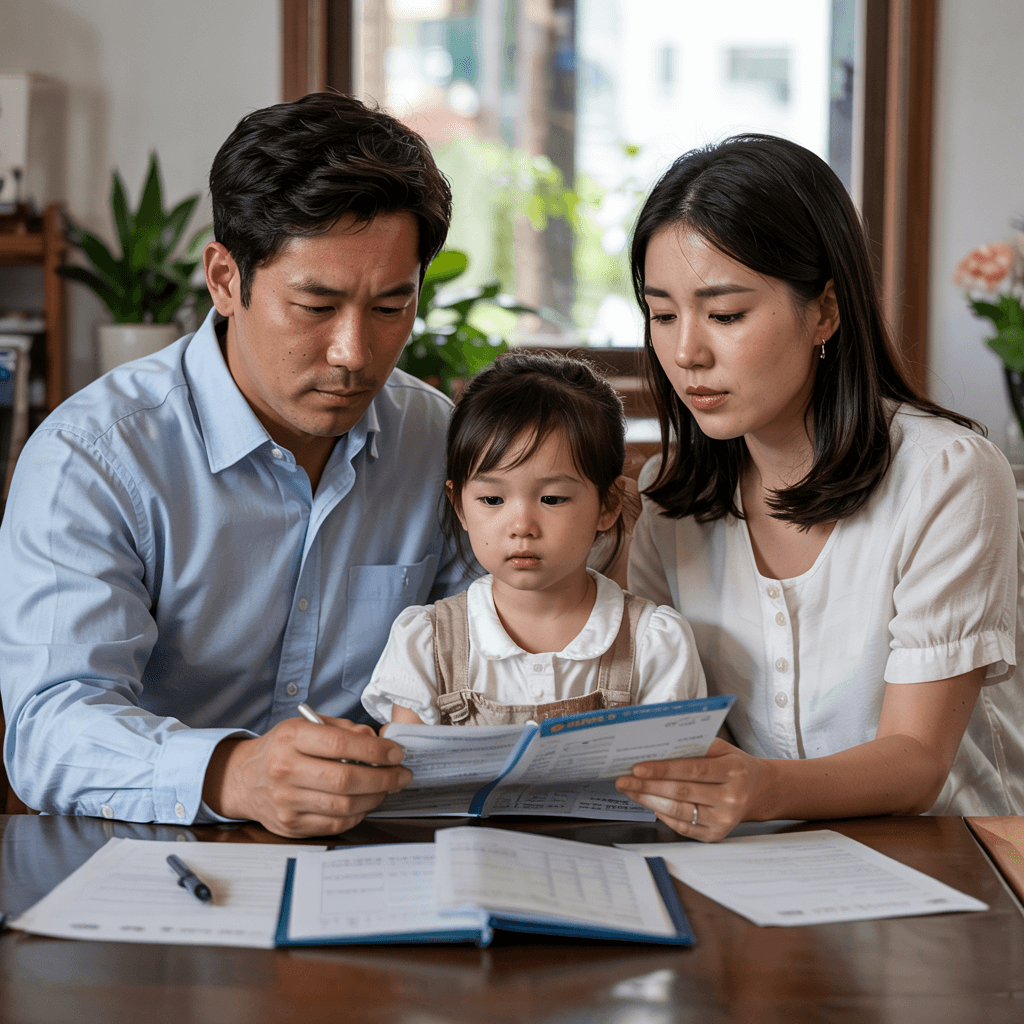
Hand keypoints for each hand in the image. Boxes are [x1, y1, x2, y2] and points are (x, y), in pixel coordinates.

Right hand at [203, 715, 411, 837]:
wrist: (244, 778)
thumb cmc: (282, 748)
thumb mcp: (306, 726)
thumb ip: (342, 730)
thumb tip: (377, 742)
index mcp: (291, 738)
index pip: (339, 744)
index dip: (374, 751)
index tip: (395, 753)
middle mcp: (285, 770)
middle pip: (345, 780)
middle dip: (383, 778)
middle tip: (402, 775)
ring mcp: (286, 802)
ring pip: (343, 805)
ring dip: (375, 798)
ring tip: (387, 788)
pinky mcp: (291, 825)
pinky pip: (335, 824)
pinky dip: (357, 814)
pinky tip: (365, 802)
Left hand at [614, 738, 769, 841]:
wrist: (758, 790)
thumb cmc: (734, 764)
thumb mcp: (721, 748)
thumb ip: (693, 747)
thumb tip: (657, 747)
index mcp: (732, 771)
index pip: (692, 770)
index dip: (662, 770)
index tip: (637, 768)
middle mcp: (731, 798)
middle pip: (681, 793)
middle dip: (647, 786)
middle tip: (623, 780)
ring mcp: (724, 821)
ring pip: (678, 812)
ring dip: (649, 801)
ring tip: (630, 790)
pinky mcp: (716, 836)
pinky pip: (683, 828)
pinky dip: (663, 815)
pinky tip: (649, 803)